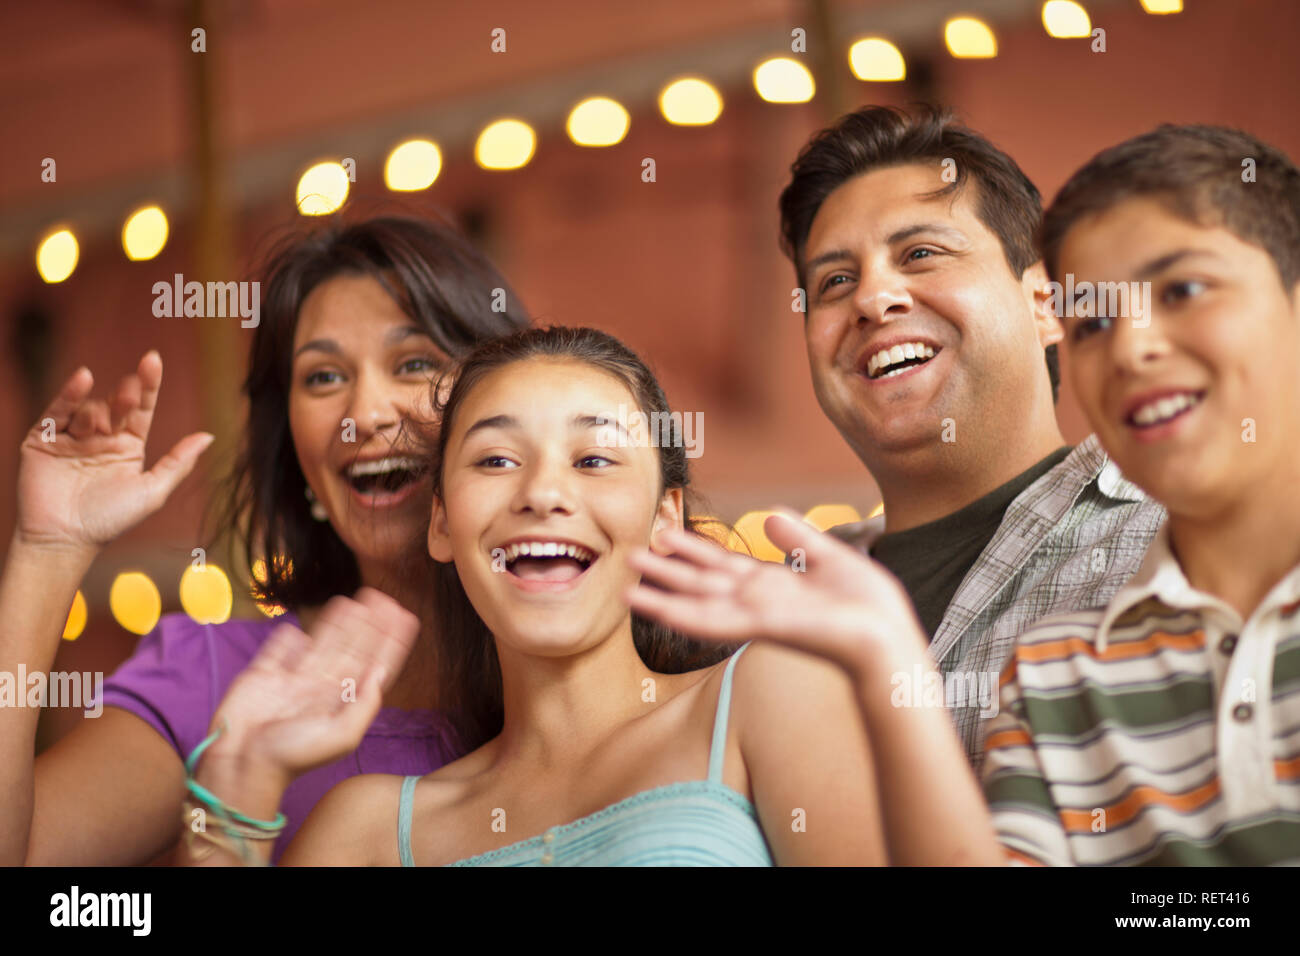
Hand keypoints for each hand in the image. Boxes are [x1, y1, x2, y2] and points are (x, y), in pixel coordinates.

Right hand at [15, 351, 213, 552]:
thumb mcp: (153, 491)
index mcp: (128, 447)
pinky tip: (82, 378)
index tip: (153, 360)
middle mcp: (102, 438)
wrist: (64, 540)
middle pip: (116, 405)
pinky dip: (69, 394)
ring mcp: (72, 438)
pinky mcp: (43, 440)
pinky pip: (57, 410)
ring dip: (98, 411)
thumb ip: (179, 462)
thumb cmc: (111, 520)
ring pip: (90, 408)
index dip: (148, 385)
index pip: (141, 409)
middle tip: (131, 392)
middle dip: (125, 395)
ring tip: (97, 429)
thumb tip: (210, 436)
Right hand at [205, 589, 419, 782]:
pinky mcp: (263, 675)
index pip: (372, 663)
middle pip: (351, 647)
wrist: (241, 763)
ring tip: (354, 600)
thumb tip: (380, 671)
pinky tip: (297, 627)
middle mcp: (321, 687)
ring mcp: (292, 680)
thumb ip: (365, 704)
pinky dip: (288, 638)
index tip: (403, 616)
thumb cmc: (293, 757)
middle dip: (368, 623)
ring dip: (338, 622)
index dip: (389, 641)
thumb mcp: (341, 736)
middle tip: (381, 597)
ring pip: (321, 642)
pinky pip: (280, 649)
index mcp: (342, 700)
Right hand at [626, 510, 927, 679]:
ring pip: (699, 603)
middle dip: (667, 570)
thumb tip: (770, 515)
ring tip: (626, 589)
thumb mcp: (831, 557)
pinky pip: (716, 621)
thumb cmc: (868, 606)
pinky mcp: (762, 626)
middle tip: (632, 556)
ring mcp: (756, 615)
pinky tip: (660, 610)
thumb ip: (799, 539)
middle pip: (702, 582)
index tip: (666, 534)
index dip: (694, 549)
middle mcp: (757, 601)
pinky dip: (685, 615)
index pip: (724, 565)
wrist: (887, 636)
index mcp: (772, 586)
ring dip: (663, 597)